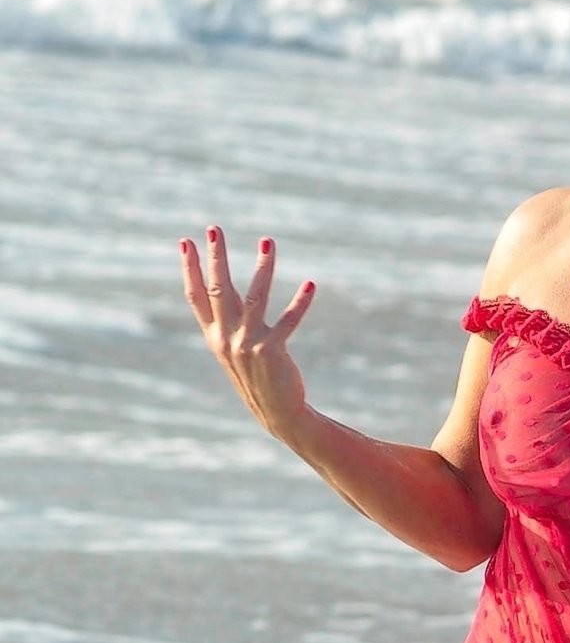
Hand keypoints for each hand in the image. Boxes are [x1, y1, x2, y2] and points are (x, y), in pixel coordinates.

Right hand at [180, 227, 316, 443]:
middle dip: (216, 257)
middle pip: (219, 290)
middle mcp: (227, 339)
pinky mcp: (273, 351)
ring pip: (256, 297)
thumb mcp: (234, 349)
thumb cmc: (256, 378)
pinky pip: (289, 321)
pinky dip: (300, 302)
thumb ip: (227, 319)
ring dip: (263, 267)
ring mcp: (248, 345)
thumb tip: (222, 284)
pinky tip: (310, 284)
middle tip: (214, 228)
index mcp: (214, 337)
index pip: (196, 297)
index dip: (190, 269)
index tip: (185, 242)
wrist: (276, 414)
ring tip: (268, 241)